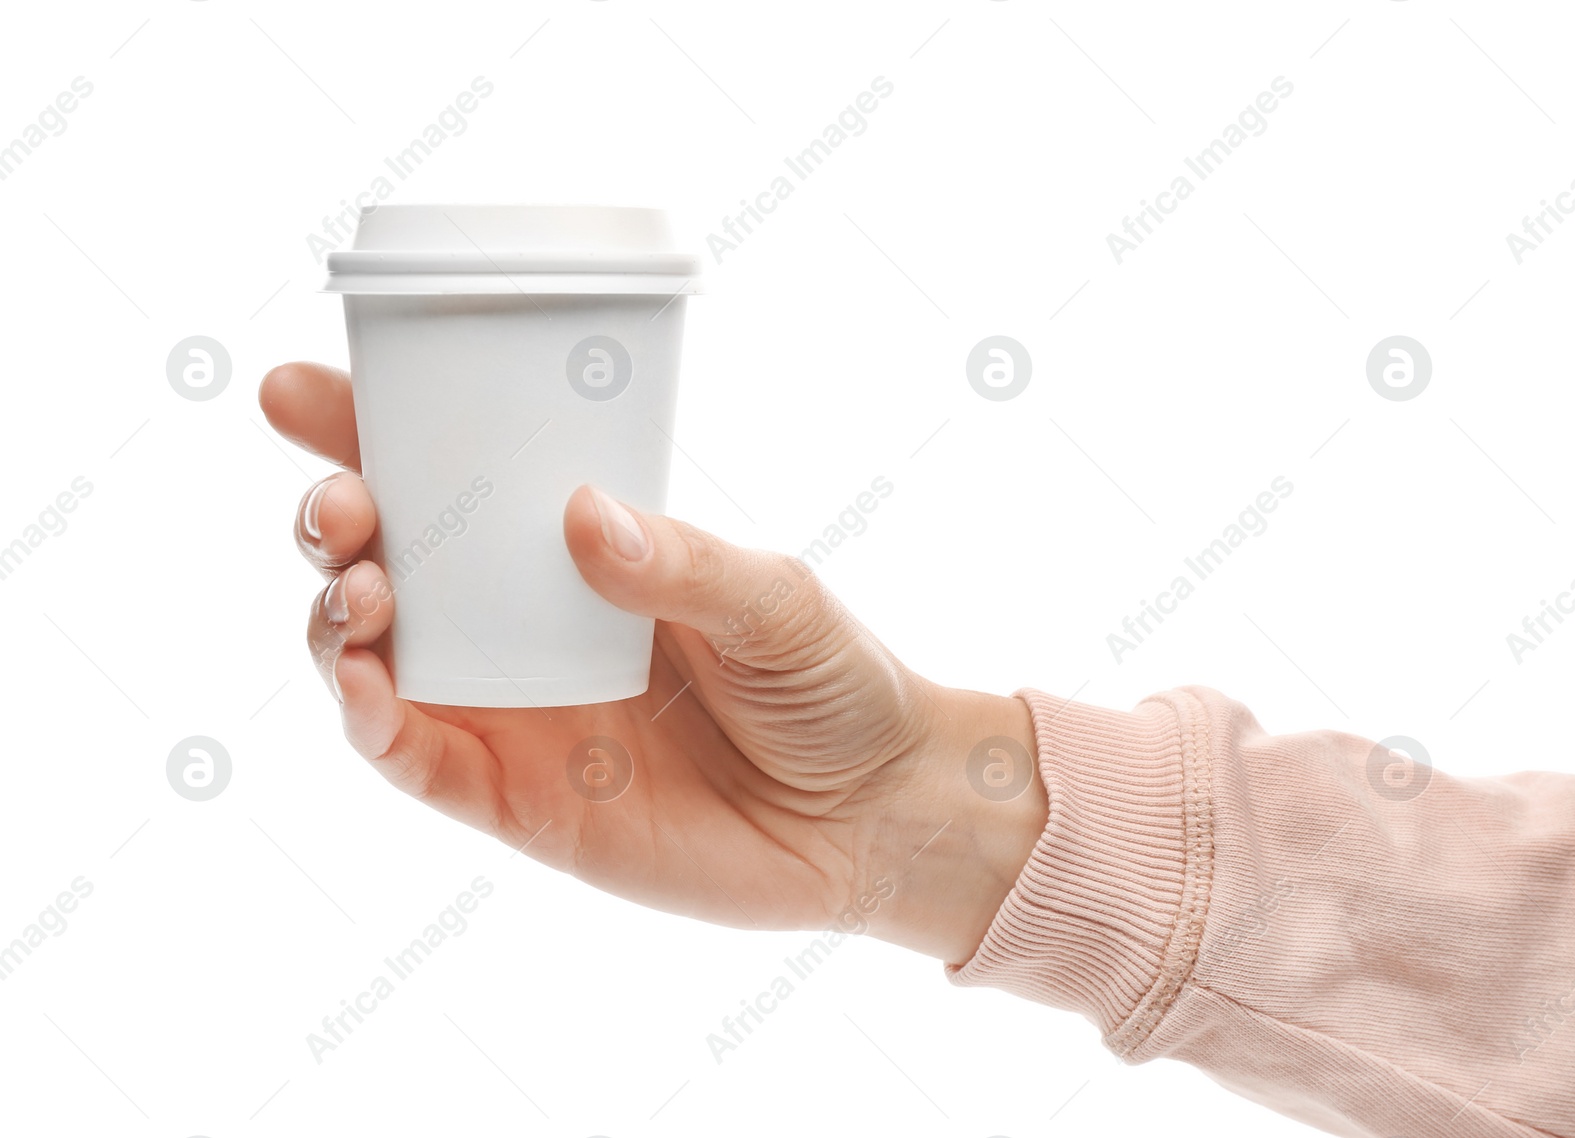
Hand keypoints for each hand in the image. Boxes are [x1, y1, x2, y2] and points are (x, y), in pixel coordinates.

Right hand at [260, 362, 1044, 962]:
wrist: (873, 817)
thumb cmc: (835, 686)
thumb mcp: (775, 599)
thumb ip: (682, 562)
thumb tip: (579, 514)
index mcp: (579, 557)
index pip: (458, 483)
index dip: (368, 436)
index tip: (297, 391)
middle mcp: (527, 629)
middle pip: (391, 561)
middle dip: (335, 519)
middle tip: (342, 502)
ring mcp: (512, 713)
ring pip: (375, 657)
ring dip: (338, 614)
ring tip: (361, 586)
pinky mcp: (514, 799)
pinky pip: (413, 761)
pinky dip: (369, 722)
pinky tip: (366, 682)